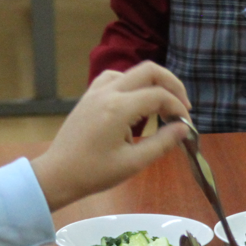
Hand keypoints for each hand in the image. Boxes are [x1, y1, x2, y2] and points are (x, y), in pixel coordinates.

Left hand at [31, 61, 192, 210]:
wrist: (58, 174)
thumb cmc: (95, 173)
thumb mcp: (133, 163)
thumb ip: (162, 143)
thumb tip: (183, 129)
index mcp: (119, 108)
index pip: (159, 96)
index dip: (178, 108)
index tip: (186, 125)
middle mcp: (108, 92)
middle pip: (149, 71)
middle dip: (172, 85)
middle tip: (182, 106)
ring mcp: (96, 91)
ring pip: (132, 72)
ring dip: (152, 83)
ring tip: (162, 105)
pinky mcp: (89, 96)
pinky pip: (115, 78)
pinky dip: (132, 85)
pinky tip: (136, 102)